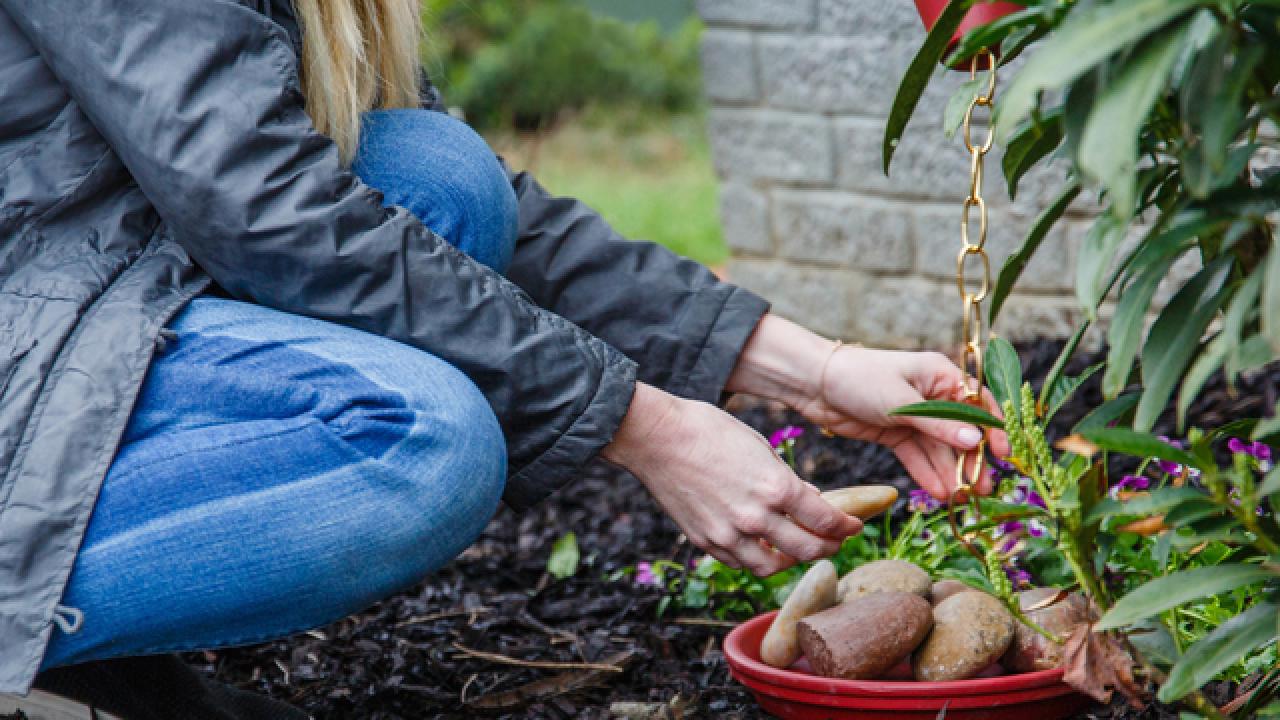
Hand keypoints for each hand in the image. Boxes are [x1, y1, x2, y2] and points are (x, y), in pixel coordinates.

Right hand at [602, 383, 862, 576]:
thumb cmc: (709, 430)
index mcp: (776, 487)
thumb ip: (786, 480)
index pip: (826, 520)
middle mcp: (756, 517)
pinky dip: (756, 558)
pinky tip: (762, 546)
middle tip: (835, 542)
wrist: (657, 437)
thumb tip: (810, 500)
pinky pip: (740, 562)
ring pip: (773, 567)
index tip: (855, 526)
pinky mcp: (706, 541)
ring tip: (797, 550)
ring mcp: (729, 534)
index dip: (846, 526)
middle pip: (807, 549)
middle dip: (828, 547)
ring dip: (791, 561)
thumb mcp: (759, 447)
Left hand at [726, 314, 1008, 499]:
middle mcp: (933, 396)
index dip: (993, 430)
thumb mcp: (902, 401)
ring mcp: (914, 417)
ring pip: (940, 449)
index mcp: (941, 375)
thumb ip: (938, 424)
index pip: (978, 404)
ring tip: (960, 499)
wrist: (815, 385)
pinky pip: (918, 457)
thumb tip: (976, 442)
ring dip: (950, 473)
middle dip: (971, 462)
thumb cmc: (860, 378)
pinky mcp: (896, 434)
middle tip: (982, 489)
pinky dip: (928, 474)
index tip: (1003, 456)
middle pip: (961, 432)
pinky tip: (939, 494)